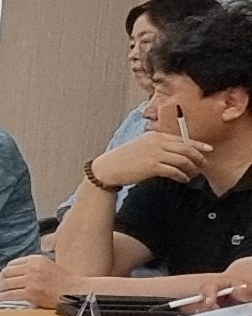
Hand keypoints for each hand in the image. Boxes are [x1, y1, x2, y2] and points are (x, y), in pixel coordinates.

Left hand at [0, 253, 70, 307]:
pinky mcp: (30, 293)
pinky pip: (9, 295)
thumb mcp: (48, 265)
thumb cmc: (64, 281)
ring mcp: (31, 280)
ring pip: (5, 284)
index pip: (13, 264)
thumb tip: (15, 272)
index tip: (4, 277)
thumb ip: (33, 266)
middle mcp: (32, 268)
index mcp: (36, 259)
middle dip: (1, 280)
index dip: (6, 272)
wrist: (76, 291)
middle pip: (6, 273)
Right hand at [91, 132, 209, 190]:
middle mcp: (157, 142)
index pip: (183, 139)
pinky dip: (182, 176)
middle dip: (198, 157)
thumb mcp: (141, 146)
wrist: (108, 168)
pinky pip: (174, 171)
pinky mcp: (152, 166)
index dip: (198, 145)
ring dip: (191, 168)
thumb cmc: (123, 159)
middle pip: (186, 149)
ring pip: (183, 160)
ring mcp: (155, 154)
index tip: (208, 149)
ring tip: (193, 174)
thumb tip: (176, 152)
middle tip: (203, 164)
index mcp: (155, 135)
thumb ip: (158, 146)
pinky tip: (183, 179)